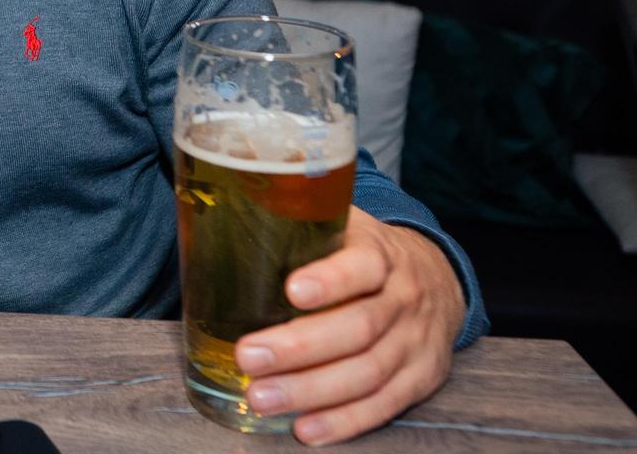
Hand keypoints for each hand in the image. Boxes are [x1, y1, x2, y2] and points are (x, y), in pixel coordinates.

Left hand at [234, 207, 465, 445]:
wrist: (437, 277)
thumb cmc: (361, 253)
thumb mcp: (341, 226)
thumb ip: (296, 226)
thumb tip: (215, 223)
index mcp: (381, 254)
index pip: (363, 265)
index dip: (330, 280)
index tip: (291, 291)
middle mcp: (404, 298)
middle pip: (358, 328)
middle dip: (300, 348)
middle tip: (247, 357)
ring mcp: (416, 341)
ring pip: (368, 373)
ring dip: (312, 391)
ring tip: (261, 397)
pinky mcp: (421, 378)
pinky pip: (384, 405)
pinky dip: (345, 421)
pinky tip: (306, 430)